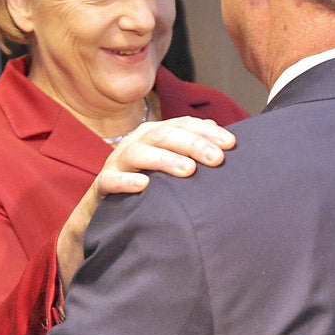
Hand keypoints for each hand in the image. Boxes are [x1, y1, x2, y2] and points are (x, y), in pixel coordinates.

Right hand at [57, 116, 235, 286]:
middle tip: (216, 158)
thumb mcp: (169, 163)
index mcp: (155, 134)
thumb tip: (219, 130)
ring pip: (139, 153)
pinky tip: (143, 185)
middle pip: (164, 135)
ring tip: (188, 170)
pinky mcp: (103, 184)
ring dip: (164, 159)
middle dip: (192, 144)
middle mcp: (136, 142)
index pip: (183, 125)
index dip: (207, 132)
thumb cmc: (147, 183)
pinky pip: (111, 180)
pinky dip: (126, 181)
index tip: (231, 144)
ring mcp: (117, 162)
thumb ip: (191, 147)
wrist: (105, 209)